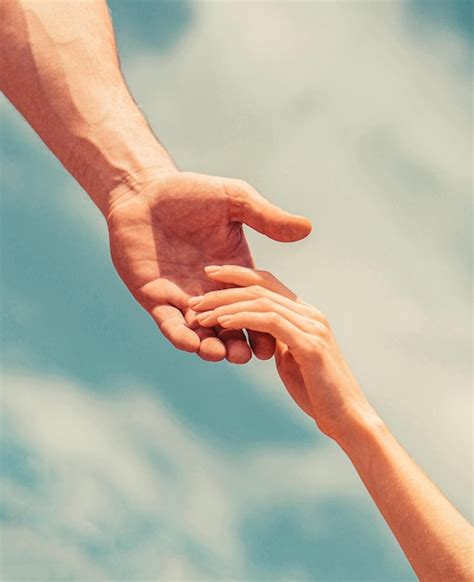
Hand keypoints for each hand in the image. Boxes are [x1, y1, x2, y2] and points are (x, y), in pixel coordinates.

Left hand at [106, 172, 311, 362]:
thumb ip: (267, 218)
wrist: (143, 191)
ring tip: (219, 353)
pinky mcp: (156, 298)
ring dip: (211, 347)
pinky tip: (190, 342)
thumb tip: (307, 228)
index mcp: (235, 271)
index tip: (272, 344)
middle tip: (245, 355)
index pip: (255, 306)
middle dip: (238, 344)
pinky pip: (170, 324)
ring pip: (201, 332)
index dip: (263, 327)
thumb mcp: (234, 201)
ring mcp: (184, 296)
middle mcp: (212, 289)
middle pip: (230, 326)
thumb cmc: (188, 192)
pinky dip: (180, 336)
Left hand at [189, 265, 375, 440]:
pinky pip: (269, 321)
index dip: (238, 275)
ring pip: (262, 301)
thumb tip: (257, 332)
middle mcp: (310, 313)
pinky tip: (222, 323)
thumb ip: (277, 340)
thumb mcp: (291, 358)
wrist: (348, 418)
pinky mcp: (309, 344)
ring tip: (200, 314)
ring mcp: (312, 326)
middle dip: (224, 289)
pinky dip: (243, 318)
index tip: (210, 275)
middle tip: (195, 299)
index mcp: (306, 314)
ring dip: (226, 305)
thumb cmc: (318, 393)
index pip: (268, 282)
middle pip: (261, 287)